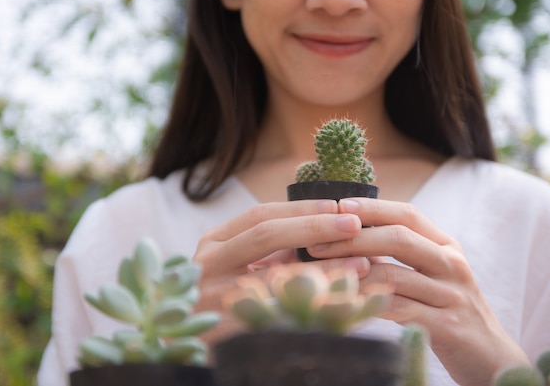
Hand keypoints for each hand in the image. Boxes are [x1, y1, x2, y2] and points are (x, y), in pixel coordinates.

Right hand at [192, 199, 370, 346]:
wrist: (189, 343)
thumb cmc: (222, 298)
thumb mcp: (238, 266)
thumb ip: (272, 251)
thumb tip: (326, 233)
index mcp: (214, 242)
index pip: (261, 215)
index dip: (301, 209)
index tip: (337, 206)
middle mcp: (209, 263)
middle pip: (266, 235)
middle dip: (315, 227)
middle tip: (354, 225)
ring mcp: (213, 297)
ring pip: (275, 276)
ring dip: (322, 268)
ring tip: (360, 263)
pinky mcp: (224, 330)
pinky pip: (275, 316)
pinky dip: (311, 308)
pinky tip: (341, 306)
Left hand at [306, 197, 529, 385]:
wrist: (489, 356)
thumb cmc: (447, 310)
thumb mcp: (430, 276)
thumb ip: (400, 257)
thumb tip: (348, 239)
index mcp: (445, 246)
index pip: (407, 214)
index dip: (372, 207)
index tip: (339, 206)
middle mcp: (451, 264)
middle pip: (398, 238)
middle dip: (353, 238)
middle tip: (316, 245)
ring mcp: (452, 294)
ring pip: (394, 275)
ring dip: (351, 274)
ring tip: (320, 276)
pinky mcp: (447, 325)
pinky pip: (398, 310)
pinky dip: (366, 305)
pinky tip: (342, 304)